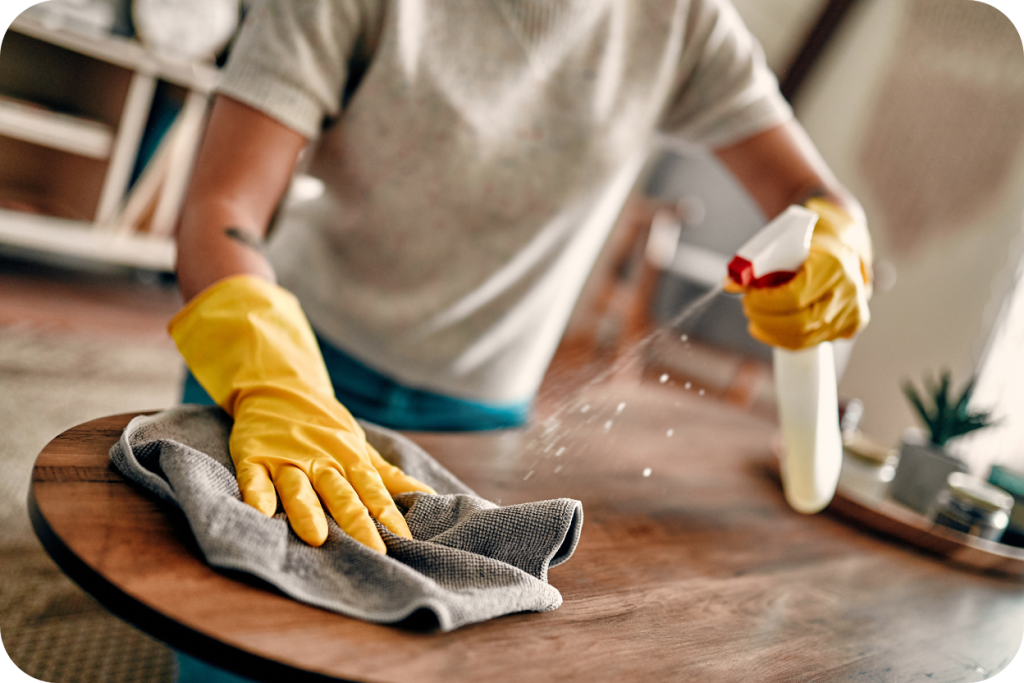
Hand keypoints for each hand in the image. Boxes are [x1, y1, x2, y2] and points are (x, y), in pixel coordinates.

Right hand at [170, 275, 434, 549]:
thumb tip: (430, 496)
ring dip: (307, 511)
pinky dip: (257, 494)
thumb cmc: (326, 428)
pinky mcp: (254, 457)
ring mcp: (286, 459)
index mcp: (349, 460)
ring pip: (298, 488)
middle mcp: (320, 461)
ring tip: (317, 537)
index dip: (389, 515)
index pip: (373, 490)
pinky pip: (255, 478)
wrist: (279, 387)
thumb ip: (389, 477)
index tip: (405, 540)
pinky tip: (260, 514)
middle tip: (372, 551)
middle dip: (357, 523)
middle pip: (341, 495)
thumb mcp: (360, 448)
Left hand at [729, 198, 872, 349]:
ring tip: (756, 316)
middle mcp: (848, 292)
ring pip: (803, 339)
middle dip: (765, 320)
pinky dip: (784, 338)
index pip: (794, 297)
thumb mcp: (782, 245)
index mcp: (833, 266)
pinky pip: (810, 343)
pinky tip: (770, 328)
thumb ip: (755, 264)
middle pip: (799, 324)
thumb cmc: (810, 244)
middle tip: (748, 308)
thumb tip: (728, 284)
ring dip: (771, 331)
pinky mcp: (849, 327)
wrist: (843, 248)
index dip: (765, 303)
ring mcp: (852, 313)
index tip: (747, 296)